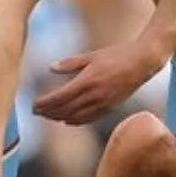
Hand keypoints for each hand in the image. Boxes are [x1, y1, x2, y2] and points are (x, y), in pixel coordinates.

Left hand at [33, 41, 167, 124]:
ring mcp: (103, 103)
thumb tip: (50, 68)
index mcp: (87, 80)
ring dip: (59, 118)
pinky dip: (75, 121)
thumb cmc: (116, 55)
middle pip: (65, 109)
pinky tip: (67, 121)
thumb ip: (70, 63)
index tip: (33, 105)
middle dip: (48, 112)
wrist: (142, 63)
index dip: (45, 103)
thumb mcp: (92, 55)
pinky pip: (89, 119)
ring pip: (76, 116)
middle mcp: (94, 95)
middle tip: (35, 112)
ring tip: (48, 116)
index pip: (60, 97)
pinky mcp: (110, 107)